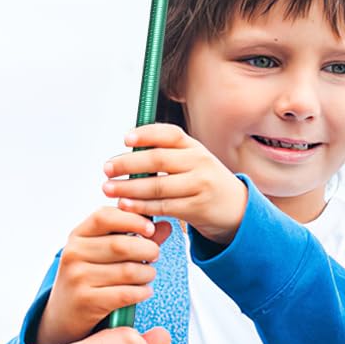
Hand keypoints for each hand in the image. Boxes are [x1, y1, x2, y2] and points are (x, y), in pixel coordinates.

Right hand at [34, 205, 170, 343]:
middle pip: (121, 245)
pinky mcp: (86, 301)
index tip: (150, 229)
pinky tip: (145, 291)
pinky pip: (125, 294)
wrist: (63, 315)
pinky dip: (142, 292)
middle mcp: (73, 254)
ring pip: (127, 271)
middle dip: (147, 249)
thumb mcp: (103, 254)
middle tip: (155, 256)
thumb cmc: (89, 278)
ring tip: (149, 275)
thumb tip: (166, 226)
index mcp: (77, 236)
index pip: (104, 216)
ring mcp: (77, 278)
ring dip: (147, 273)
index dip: (132, 219)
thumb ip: (134, 238)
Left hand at [102, 122, 248, 244]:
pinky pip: (164, 207)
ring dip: (129, 188)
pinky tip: (126, 205)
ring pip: (158, 186)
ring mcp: (200, 186)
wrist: (237, 209)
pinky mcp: (197, 208)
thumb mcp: (193, 162)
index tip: (125, 139)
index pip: (170, 134)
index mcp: (195, 147)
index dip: (146, 134)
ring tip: (108, 189)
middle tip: (107, 169)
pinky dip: (142, 207)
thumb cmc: (204, 183)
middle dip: (128, 164)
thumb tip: (128, 150)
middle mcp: (199, 163)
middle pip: (158, 160)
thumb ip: (167, 154)